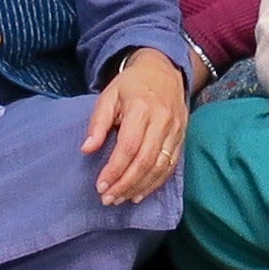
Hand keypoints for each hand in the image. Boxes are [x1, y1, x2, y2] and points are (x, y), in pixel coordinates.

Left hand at [84, 48, 190, 204]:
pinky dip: (155, 183)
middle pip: (145, 160)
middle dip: (125, 184)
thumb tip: (87, 149)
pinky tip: (140, 193)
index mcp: (141, 108)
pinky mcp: (182, 137)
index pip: (128, 146)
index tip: (100, 186)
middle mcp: (162, 120)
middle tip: (108, 199)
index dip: (114, 169)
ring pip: (159, 167)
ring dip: (139, 187)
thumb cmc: (130, 85)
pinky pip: (170, 166)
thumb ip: (98, 122)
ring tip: (121, 199)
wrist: (163, 70)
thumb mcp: (108, 96)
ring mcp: (175, 130)